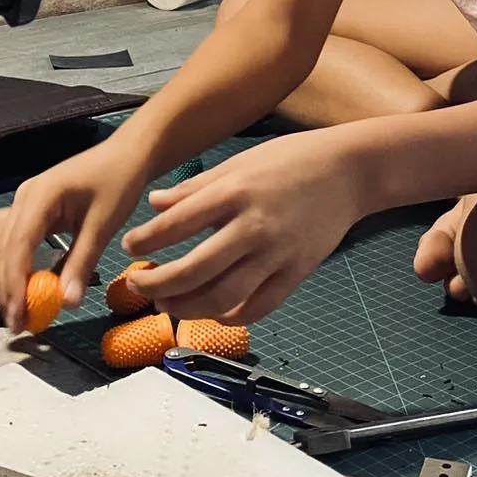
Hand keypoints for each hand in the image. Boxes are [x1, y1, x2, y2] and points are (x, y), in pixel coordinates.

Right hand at [0, 137, 152, 331]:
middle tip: (19, 322)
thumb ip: (82, 263)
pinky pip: (6, 235)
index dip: (13, 284)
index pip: (16, 246)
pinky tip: (20, 278)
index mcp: (40, 196)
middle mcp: (23, 197)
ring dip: (4, 275)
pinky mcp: (30, 207)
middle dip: (6, 287)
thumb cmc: (119, 181)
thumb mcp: (103, 225)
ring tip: (18, 305)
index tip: (18, 315)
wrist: (127, 154)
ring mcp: (23, 200)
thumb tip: (66, 303)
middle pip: (1, 248)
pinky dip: (8, 258)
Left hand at [122, 131, 368, 323]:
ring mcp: (277, 253)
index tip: (129, 248)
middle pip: (195, 269)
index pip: (177, 224)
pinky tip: (212, 313)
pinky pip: (259, 306)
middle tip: (137, 285)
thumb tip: (154, 204)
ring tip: (166, 303)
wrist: (347, 171)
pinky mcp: (297, 272)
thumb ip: (195, 188)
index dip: (146, 241)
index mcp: (234, 191)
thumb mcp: (239, 162)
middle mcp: (253, 225)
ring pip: (223, 296)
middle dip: (158, 283)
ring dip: (187, 307)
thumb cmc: (289, 160)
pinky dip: (231, 317)